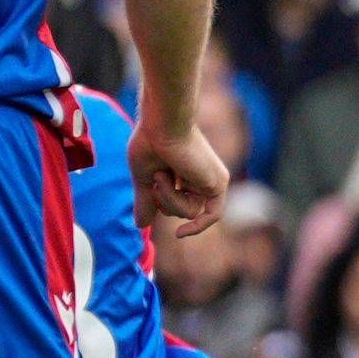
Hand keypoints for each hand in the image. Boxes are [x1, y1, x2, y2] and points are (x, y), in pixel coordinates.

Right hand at [128, 113, 226, 239]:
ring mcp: (211, 180)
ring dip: (168, 198)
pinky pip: (207, 215)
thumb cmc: (150, 142)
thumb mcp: (143, 178)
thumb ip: (146, 201)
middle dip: (161, 200)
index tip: (154, 221)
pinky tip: (180, 233)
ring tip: (162, 174)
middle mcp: (201, 176)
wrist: (163, 124)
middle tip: (155, 178)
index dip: (165, 207)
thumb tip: (141, 226)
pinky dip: (196, 226)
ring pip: (187, 212)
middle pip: (181, 209)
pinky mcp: (217, 183)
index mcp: (185, 171)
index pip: (176, 200)